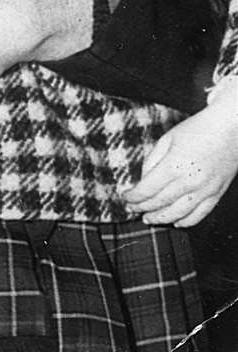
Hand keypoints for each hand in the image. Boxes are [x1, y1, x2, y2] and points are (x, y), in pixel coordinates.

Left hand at [123, 83, 237, 226]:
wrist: (230, 128)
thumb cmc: (197, 129)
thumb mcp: (166, 140)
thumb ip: (152, 161)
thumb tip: (143, 181)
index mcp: (173, 166)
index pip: (147, 190)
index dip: (133, 197)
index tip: (125, 197)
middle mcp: (190, 181)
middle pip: (160, 203)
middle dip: (142, 209)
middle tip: (132, 209)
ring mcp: (205, 190)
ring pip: (179, 213)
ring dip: (161, 219)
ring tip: (148, 219)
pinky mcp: (217, 193)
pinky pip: (201, 214)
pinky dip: (187, 222)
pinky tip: (176, 223)